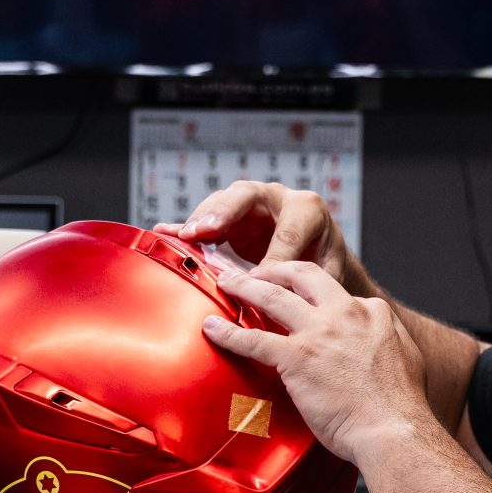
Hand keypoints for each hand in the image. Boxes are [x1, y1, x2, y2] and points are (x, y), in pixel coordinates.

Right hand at [166, 181, 353, 283]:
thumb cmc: (325, 265)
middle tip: (205, 230)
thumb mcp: (327, 273)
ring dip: (201, 220)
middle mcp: (276, 199)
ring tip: (185, 237)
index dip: (272, 255)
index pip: (287, 230)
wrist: (321, 257)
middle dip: (224, 211)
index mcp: (307, 210)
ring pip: (221, 203)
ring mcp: (249, 206)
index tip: (259, 280)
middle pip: (246, 195)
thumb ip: (309, 281)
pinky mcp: (229, 219)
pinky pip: (205, 219)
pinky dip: (185, 226)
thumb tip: (286, 298)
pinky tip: (164, 232)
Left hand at [201, 261, 428, 464]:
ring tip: (227, 281)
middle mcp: (345, 313)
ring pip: (271, 297)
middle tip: (257, 271)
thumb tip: (379, 338)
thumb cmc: (400, 407)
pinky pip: (253, 339)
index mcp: (371, 312)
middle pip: (301, 276)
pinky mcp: (296, 357)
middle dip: (275, 269)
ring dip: (244, 285)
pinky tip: (212, 328)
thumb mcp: (406, 356)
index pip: (335, 292)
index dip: (314, 294)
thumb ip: (388, 338)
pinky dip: (228, 332)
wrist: (392, 430)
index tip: (301, 299)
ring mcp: (318, 332)